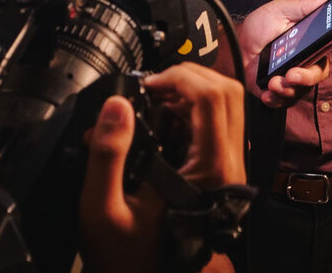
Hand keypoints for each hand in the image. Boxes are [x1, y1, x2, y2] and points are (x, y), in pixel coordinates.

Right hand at [79, 65, 244, 271]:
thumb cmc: (128, 255)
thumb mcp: (103, 208)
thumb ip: (108, 154)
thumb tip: (116, 104)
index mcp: (209, 169)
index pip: (211, 97)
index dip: (178, 78)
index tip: (147, 84)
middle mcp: (228, 164)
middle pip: (226, 92)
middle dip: (188, 76)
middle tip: (153, 85)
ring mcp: (228, 166)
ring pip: (227, 104)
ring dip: (192, 90)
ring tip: (155, 98)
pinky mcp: (220, 169)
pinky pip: (218, 122)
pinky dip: (193, 109)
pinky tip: (163, 118)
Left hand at [237, 0, 331, 107]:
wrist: (234, 46)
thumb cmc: (257, 27)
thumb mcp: (280, 11)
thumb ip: (303, 7)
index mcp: (309, 40)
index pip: (331, 45)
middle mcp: (304, 60)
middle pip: (319, 73)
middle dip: (308, 77)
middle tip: (292, 74)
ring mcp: (291, 77)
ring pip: (302, 90)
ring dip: (289, 89)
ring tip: (273, 82)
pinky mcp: (277, 91)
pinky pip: (284, 101)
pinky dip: (276, 99)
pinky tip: (268, 92)